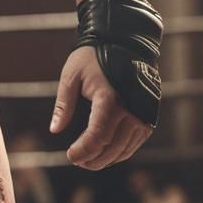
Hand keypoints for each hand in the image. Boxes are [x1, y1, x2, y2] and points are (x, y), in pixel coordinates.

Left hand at [50, 46, 151, 168]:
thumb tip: (54, 130)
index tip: (70, 155)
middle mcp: (130, 110)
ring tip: (89, 160)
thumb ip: (64, 105)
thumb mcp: (71, 76)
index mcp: (109, 100)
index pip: (97, 136)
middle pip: (112, 147)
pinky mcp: (149, 116)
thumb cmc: (93, 57)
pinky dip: (121, 151)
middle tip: (77, 160)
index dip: (83, 150)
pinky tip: (107, 153)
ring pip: (125, 148)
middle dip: (93, 159)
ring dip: (107, 159)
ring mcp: (142, 114)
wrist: (125, 42)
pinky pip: (135, 142)